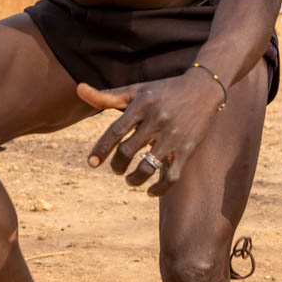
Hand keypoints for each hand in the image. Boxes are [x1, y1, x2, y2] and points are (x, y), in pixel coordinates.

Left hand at [79, 70, 225, 196]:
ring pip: (148, 167)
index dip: (101, 149)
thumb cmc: (163, 90)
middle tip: (116, 169)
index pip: (115, 131)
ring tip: (130, 179)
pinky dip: (159, 189)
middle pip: (128, 150)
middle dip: (117, 165)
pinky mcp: (187, 149)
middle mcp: (157, 120)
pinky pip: (171, 176)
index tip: (92, 163)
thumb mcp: (137, 90)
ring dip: (135, 179)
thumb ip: (107, 96)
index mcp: (142, 105)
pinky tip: (150, 192)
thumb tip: (78, 89)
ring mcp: (173, 136)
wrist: (203, 89)